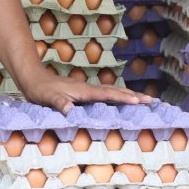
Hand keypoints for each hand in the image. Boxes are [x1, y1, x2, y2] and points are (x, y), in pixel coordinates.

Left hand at [21, 72, 153, 113]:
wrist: (34, 78)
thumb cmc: (40, 90)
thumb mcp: (47, 98)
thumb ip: (59, 103)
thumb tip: (70, 110)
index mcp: (84, 91)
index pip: (107, 94)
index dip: (123, 98)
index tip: (138, 101)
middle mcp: (89, 89)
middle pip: (117, 91)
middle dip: (135, 95)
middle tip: (153, 101)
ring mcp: (89, 90)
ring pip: (114, 92)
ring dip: (131, 95)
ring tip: (147, 100)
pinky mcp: (86, 93)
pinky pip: (108, 95)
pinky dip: (120, 97)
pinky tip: (125, 101)